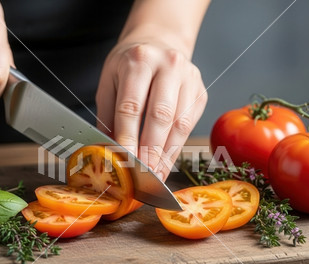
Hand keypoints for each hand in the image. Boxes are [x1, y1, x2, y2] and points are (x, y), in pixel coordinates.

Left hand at [96, 40, 207, 180]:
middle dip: (151, 150)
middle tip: (142, 174)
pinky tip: (166, 163)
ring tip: (155, 175)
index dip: (128, 137)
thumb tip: (108, 151)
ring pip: (180, 124)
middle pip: (160, 116)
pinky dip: (176, 148)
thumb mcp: (110, 82)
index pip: (132, 106)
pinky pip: (189, 125)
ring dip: (166, 154)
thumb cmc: (130, 65)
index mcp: (140, 61)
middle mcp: (169, 66)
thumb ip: (108, 116)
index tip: (124, 161)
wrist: (160, 42)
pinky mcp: (200, 92)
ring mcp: (189, 79)